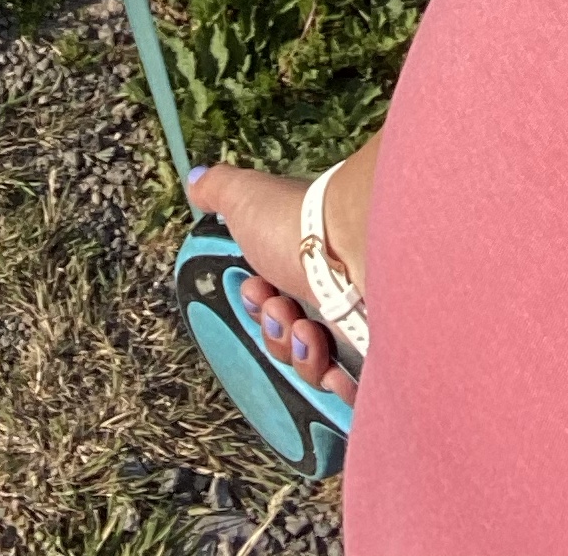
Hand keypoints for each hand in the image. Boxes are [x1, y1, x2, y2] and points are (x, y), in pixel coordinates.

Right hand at [189, 156, 368, 405]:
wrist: (357, 250)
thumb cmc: (298, 226)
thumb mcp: (246, 198)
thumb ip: (219, 191)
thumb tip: (196, 180)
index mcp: (298, 264)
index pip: (268, 301)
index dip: (256, 305)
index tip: (256, 289)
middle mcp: (326, 293)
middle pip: (286, 336)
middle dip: (275, 331)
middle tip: (283, 310)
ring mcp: (350, 325)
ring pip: (310, 364)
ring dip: (300, 353)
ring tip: (309, 332)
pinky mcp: (372, 356)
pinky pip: (346, 387)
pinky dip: (334, 383)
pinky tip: (334, 368)